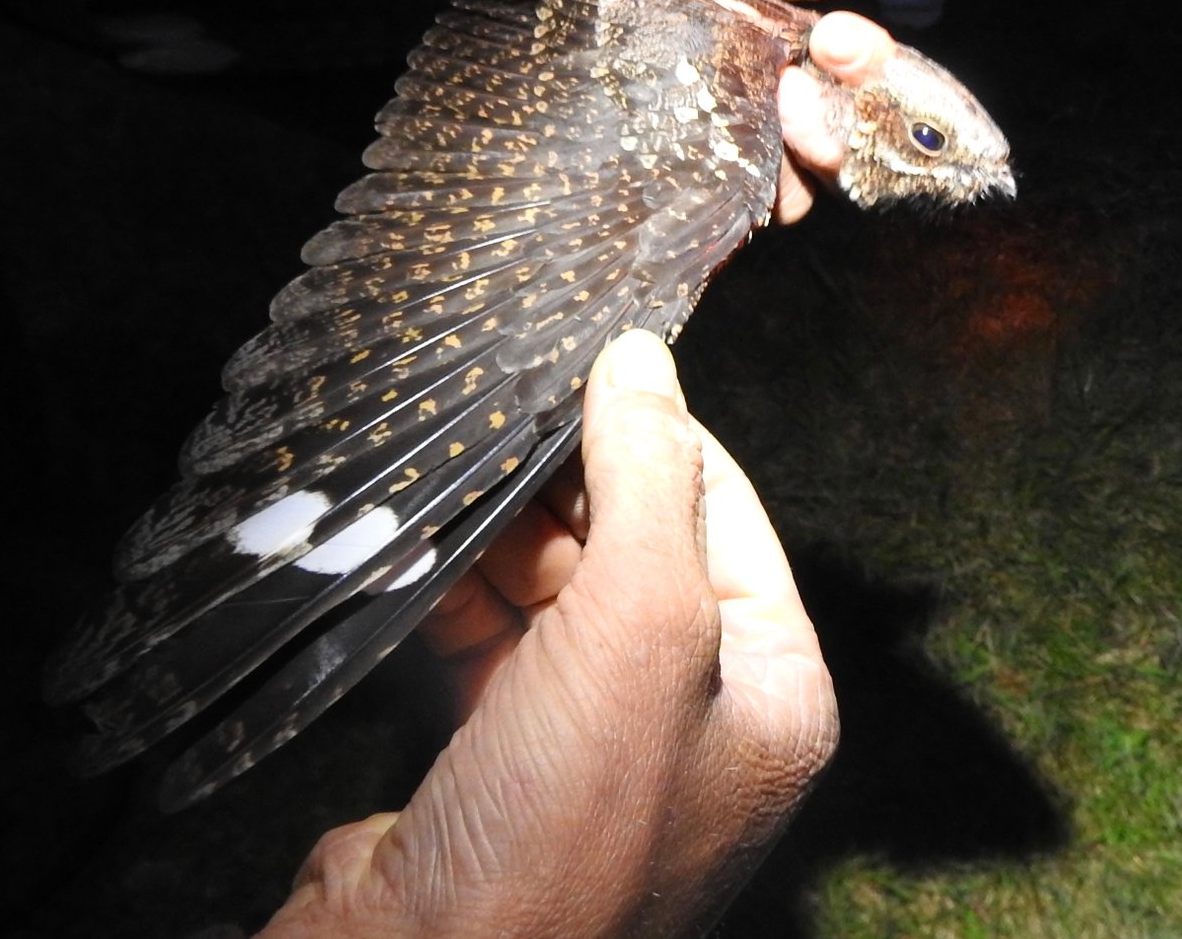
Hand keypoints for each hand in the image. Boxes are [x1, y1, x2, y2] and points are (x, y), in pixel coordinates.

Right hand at [260, 330, 836, 938]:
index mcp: (769, 689)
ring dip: (498, 527)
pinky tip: (412, 537)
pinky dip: (453, 586)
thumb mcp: (637, 627)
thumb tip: (641, 357)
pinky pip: (488, 637)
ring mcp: (594, 738)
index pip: (722, 511)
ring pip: (551, 586)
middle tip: (496, 408)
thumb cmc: (566, 825)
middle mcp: (693, 713)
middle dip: (562, 478)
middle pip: (632, 543)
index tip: (580, 363)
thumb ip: (646, 480)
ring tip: (445, 462)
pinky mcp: (502, 756)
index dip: (651, 431)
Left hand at [497, 0, 905, 222]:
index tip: (841, 44)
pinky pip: (728, 218)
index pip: (859, 66)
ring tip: (749, 149)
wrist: (512, 11)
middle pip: (839, 137)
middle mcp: (765, 101)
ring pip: (794, 186)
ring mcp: (723, 152)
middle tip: (790, 105)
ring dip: (791, 176)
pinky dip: (736, 214)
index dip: (866, 63)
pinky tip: (713, 193)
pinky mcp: (678, 194)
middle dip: (834, 127)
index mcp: (783, 39)